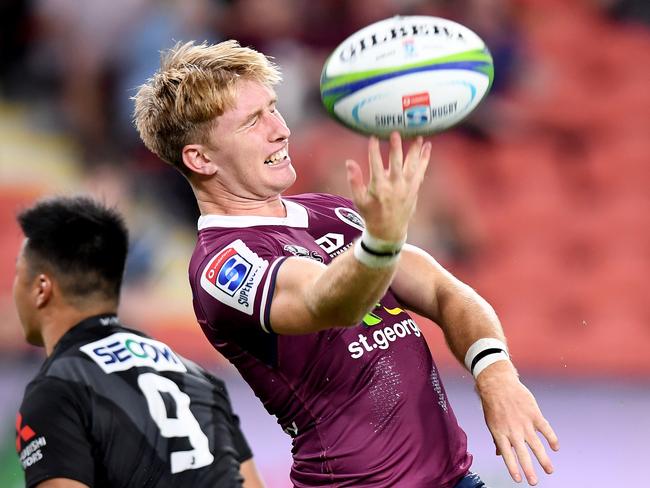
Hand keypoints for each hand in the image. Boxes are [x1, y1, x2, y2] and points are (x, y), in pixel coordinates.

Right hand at [345, 132, 430, 242]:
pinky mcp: (414, 188)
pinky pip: (421, 170)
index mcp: (379, 187)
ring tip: (418, 136)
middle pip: (396, 162)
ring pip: (412, 165)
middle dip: (396, 147)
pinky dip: (425, 159)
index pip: (375, 164)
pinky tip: (427, 147)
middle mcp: (395, 186)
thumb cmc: (371, 214)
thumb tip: (349, 162)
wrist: (389, 231)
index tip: (373, 137)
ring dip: (415, 150)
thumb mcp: (359, 200)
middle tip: (396, 133)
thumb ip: (354, 181)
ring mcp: (407, 187)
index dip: (374, 150)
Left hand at [476, 361, 559, 485]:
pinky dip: (552, 438)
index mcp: (500, 433)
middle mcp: (513, 430)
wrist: (498, 383)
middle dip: (529, 469)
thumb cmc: (492, 404)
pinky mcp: (534, 414)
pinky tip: (556, 448)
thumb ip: (497, 439)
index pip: (507, 455)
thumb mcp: (491, 423)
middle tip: (534, 482)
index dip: (513, 468)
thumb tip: (499, 455)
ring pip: (536, 445)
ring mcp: (525, 423)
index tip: (519, 480)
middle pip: (522, 454)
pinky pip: (546, 429)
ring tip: (549, 471)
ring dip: (543, 459)